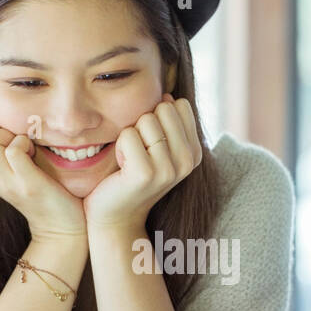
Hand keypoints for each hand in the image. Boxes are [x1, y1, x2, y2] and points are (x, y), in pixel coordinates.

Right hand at [0, 109, 86, 239]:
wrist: (61, 227)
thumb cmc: (45, 188)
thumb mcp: (16, 164)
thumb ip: (4, 143)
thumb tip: (2, 113)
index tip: (7, 130)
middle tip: (16, 137)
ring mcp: (5, 181)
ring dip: (9, 134)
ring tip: (26, 148)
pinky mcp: (25, 185)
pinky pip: (13, 150)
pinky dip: (25, 144)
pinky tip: (35, 155)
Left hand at [82, 95, 203, 231]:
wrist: (116, 216)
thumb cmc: (131, 175)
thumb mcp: (158, 147)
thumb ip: (168, 122)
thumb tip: (167, 95)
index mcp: (194, 152)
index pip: (179, 105)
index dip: (158, 117)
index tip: (151, 144)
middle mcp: (187, 161)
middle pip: (163, 108)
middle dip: (144, 124)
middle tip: (139, 152)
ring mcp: (168, 169)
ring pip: (146, 119)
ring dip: (131, 135)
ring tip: (130, 160)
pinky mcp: (145, 173)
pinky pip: (128, 134)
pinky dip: (119, 146)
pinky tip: (122, 167)